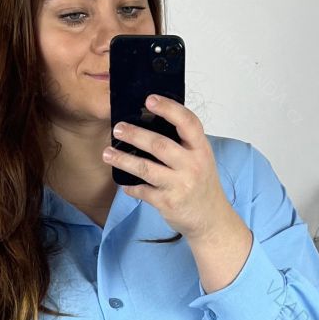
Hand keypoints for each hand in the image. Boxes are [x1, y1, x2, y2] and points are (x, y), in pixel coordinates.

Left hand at [103, 95, 236, 241]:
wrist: (212, 220)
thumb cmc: (202, 184)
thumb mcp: (201, 159)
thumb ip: (184, 143)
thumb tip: (150, 122)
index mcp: (201, 150)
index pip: (188, 123)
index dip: (168, 109)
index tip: (149, 99)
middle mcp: (192, 166)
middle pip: (160, 145)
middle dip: (135, 135)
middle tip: (117, 129)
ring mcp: (180, 185)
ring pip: (146, 168)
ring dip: (123, 160)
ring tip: (107, 153)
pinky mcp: (168, 203)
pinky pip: (143, 192)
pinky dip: (131, 187)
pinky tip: (123, 184)